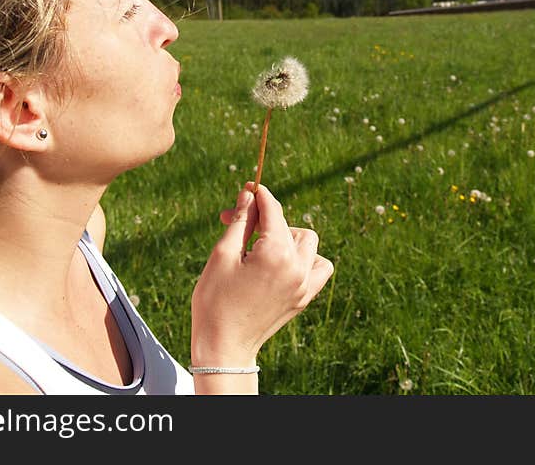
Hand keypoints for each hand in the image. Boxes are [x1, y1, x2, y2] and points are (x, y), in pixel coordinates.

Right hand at [190, 183, 333, 367]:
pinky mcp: (305, 297)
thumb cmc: (215, 301)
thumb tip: (250, 192)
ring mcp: (305, 284)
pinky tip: (283, 261)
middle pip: (288, 224)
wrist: (224, 347)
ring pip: (308, 242)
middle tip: (236, 224)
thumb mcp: (222, 254)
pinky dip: (306, 258)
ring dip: (287, 236)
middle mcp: (298, 267)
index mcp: (276, 254)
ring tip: (260, 245)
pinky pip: (320, 266)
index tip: (248, 186)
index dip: (259, 194)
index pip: (273, 210)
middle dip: (264, 219)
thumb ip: (241, 220)